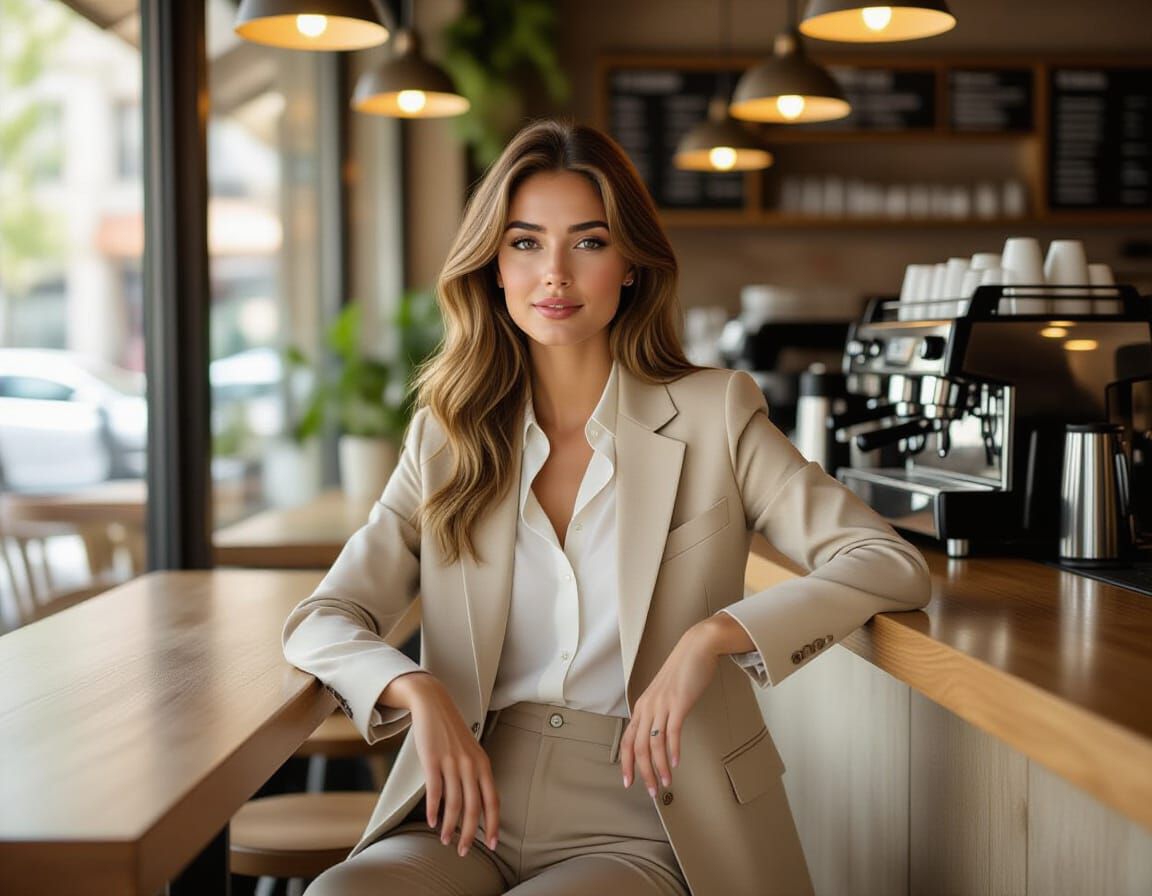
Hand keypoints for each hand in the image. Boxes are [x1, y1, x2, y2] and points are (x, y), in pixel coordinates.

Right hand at [380, 673, 498, 856]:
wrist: (434, 704)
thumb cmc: (452, 732)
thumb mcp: (471, 752)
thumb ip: (476, 776)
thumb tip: (478, 806)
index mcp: (483, 764)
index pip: (493, 801)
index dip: (494, 825)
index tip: (493, 845)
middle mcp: (471, 765)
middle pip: (474, 808)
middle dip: (470, 834)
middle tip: (464, 851)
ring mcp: (452, 762)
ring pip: (454, 804)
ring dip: (449, 827)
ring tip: (446, 841)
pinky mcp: (432, 760)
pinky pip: (434, 791)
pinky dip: (433, 810)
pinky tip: (431, 822)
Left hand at [619, 621, 722, 797]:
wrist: (696, 647)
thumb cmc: (683, 671)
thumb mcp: (664, 694)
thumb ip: (659, 713)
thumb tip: (659, 735)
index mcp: (642, 706)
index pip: (628, 740)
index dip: (626, 763)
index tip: (629, 781)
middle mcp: (648, 707)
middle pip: (638, 747)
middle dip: (644, 773)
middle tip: (652, 792)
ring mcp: (662, 705)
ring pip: (654, 743)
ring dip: (660, 767)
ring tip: (666, 783)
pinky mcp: (678, 703)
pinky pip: (672, 731)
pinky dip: (672, 750)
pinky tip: (675, 763)